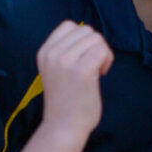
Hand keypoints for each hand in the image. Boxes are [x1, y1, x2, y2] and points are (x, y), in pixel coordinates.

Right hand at [36, 21, 112, 138]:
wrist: (63, 126)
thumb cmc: (66, 99)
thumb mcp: (56, 69)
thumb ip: (65, 50)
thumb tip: (89, 34)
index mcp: (44, 52)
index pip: (69, 25)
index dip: (82, 39)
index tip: (81, 58)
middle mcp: (52, 53)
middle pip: (86, 30)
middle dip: (94, 46)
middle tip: (91, 67)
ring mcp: (65, 61)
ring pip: (96, 38)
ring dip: (102, 53)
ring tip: (95, 72)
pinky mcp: (81, 70)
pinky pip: (102, 51)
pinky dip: (107, 61)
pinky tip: (100, 75)